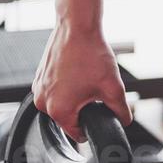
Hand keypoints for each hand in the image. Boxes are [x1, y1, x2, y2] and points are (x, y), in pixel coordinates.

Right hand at [31, 20, 132, 140]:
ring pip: (62, 104)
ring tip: (87, 78)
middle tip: (96, 90)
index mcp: (58, 111)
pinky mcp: (39, 78)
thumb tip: (124, 122)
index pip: (77, 134)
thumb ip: (121, 111)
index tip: (100, 115)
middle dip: (84, 109)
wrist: (76, 28)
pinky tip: (78, 73)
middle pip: (69, 118)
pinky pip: (55, 91)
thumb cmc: (91, 55)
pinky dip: (67, 87)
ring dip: (75, 97)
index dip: (92, 127)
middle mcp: (42, 103)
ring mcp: (38, 89)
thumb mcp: (113, 88)